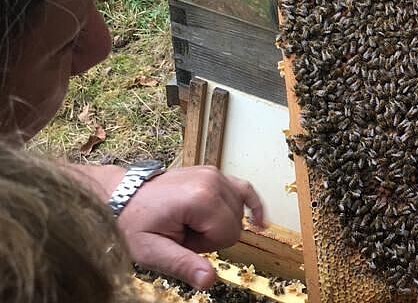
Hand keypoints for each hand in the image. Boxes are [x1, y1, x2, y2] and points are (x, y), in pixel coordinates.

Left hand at [117, 165, 263, 288]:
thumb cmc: (134, 222)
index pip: (228, 234)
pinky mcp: (213, 173)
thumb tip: (210, 280)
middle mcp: (213, 181)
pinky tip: (259, 221)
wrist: (122, 195)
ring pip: (238, 211)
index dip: (207, 246)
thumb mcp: (152, 251)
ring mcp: (214, 173)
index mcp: (200, 199)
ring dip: (219, 222)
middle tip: (183, 234)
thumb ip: (184, 264)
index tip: (183, 241)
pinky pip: (243, 188)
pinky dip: (252, 204)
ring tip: (191, 224)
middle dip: (212, 235)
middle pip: (234, 222)